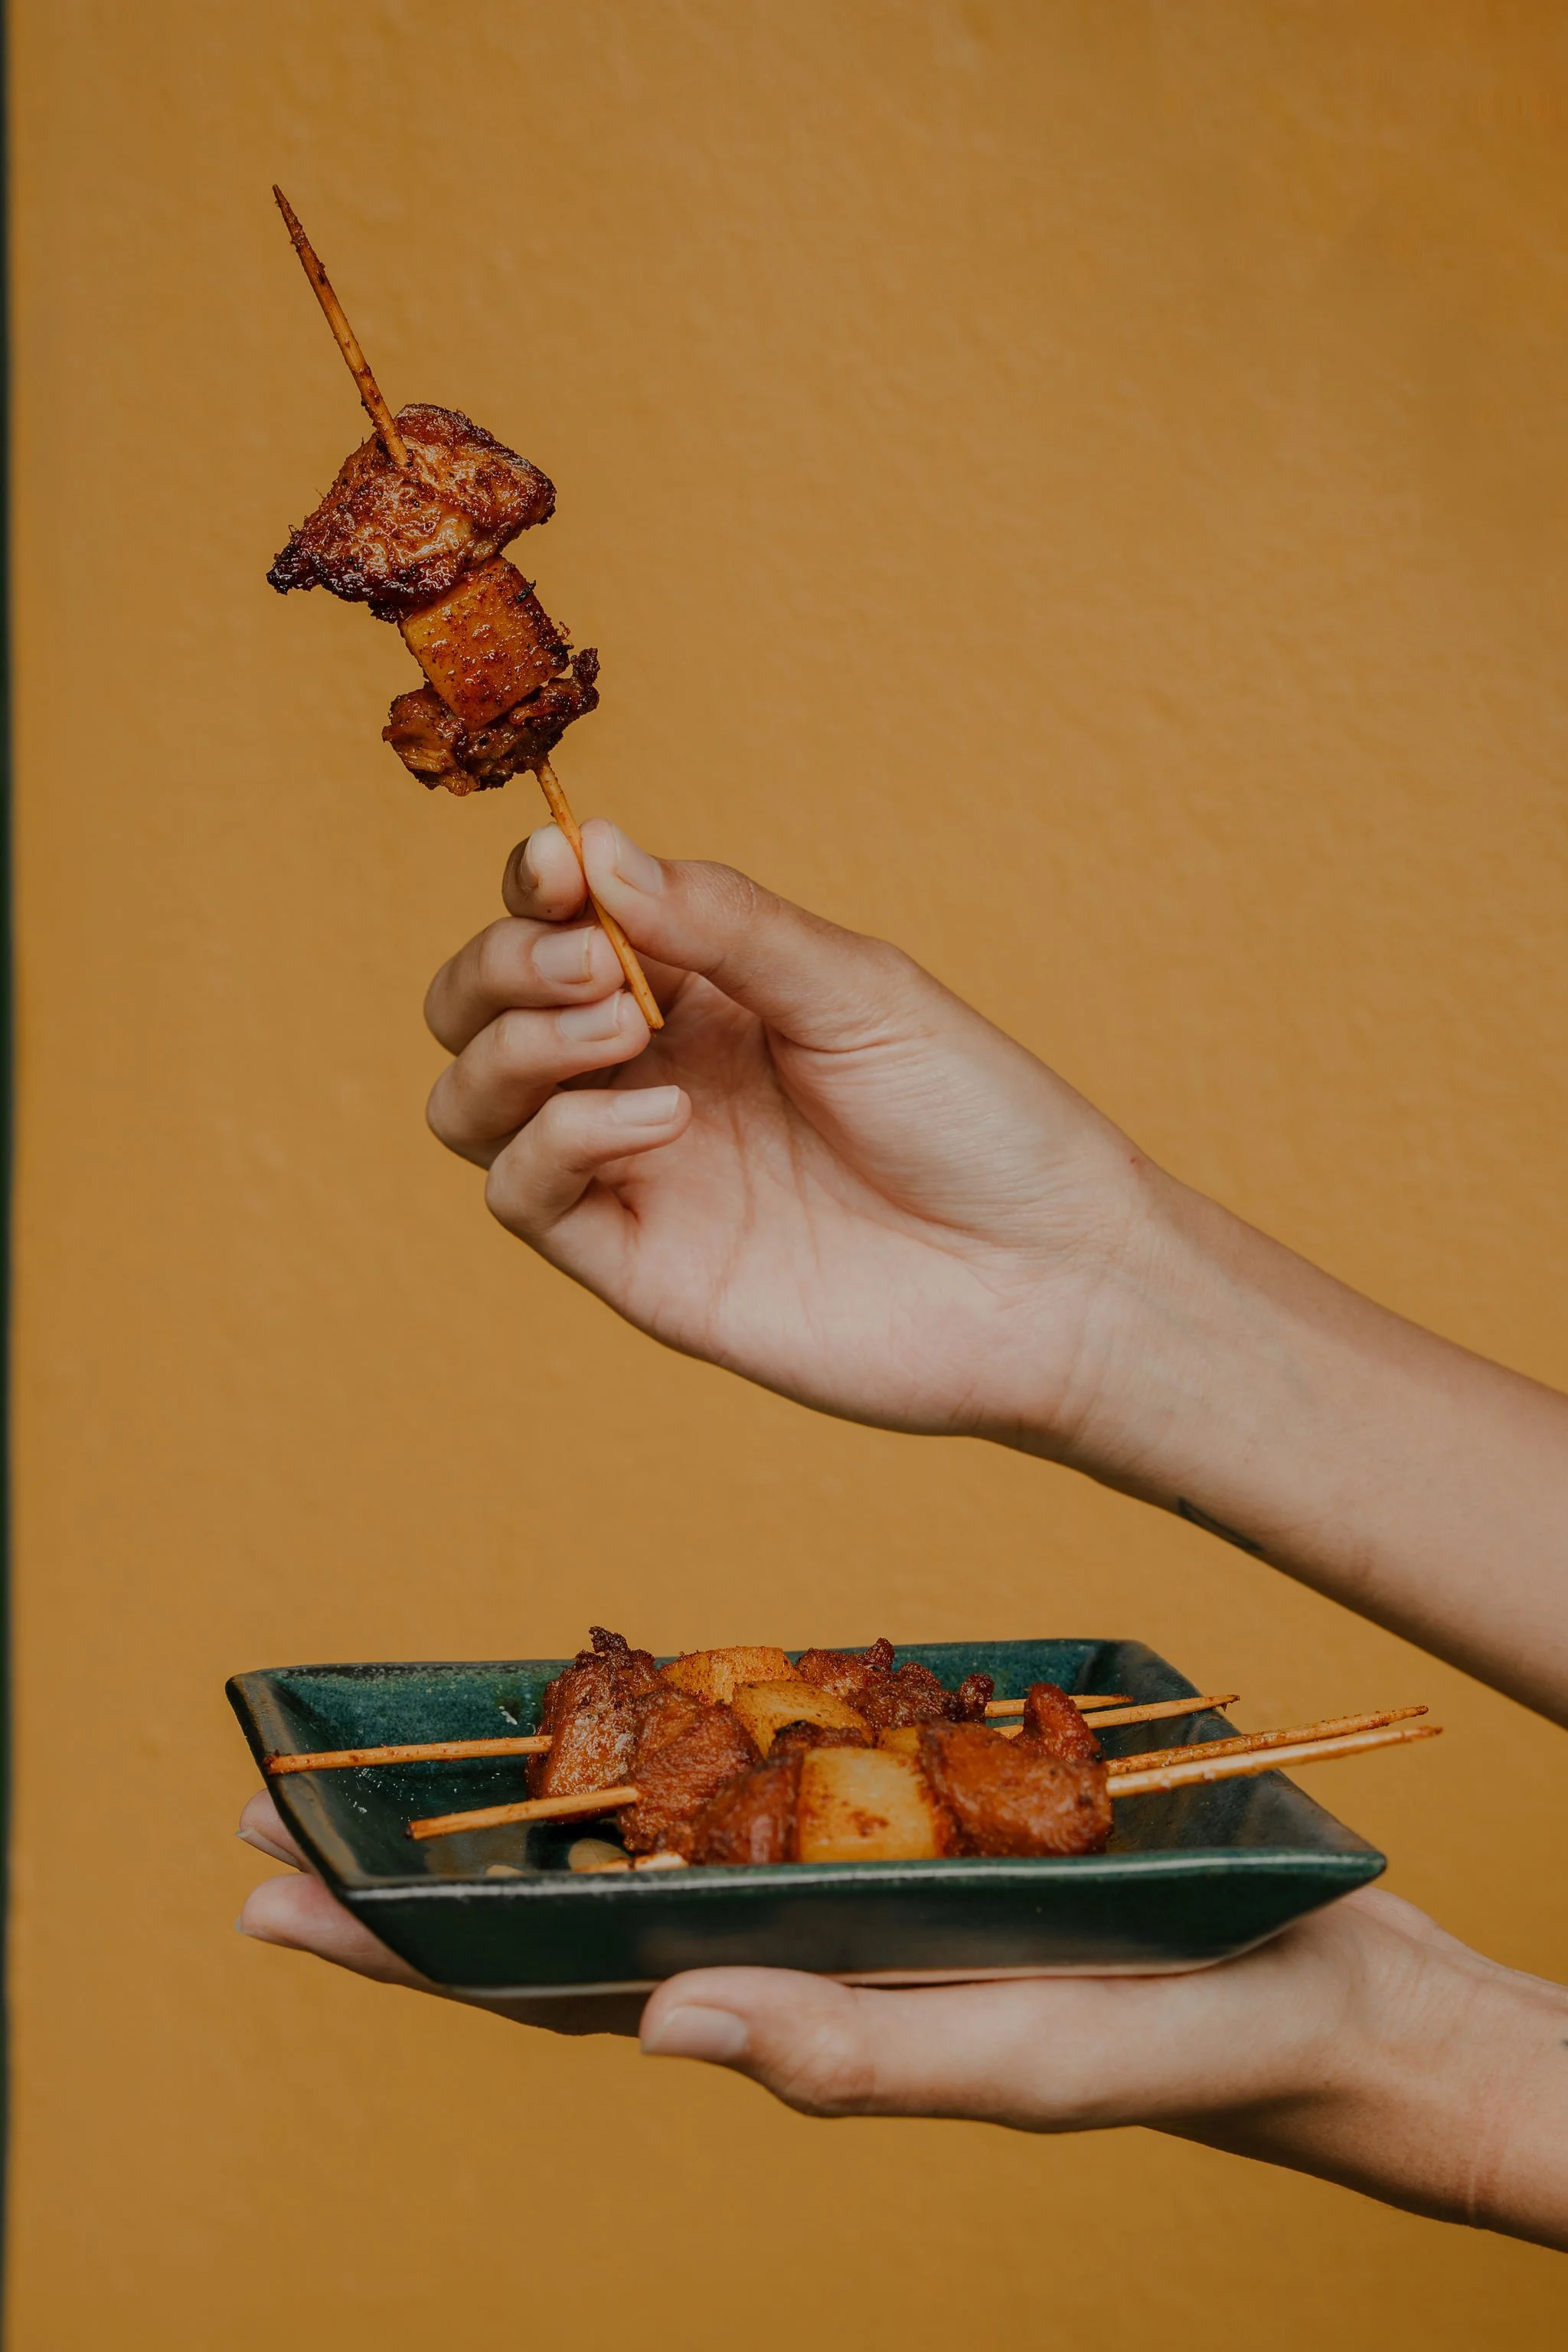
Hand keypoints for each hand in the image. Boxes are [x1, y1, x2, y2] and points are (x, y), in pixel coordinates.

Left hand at [237, 1791, 1567, 2246]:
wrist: (1314, 1984)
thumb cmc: (1177, 2041)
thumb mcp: (1022, 2060)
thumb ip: (861, 2054)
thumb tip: (670, 2027)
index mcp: (789, 2006)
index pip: (554, 1992)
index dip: (414, 1953)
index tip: (274, 1894)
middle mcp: (791, 1936)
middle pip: (567, 1908)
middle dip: (423, 1870)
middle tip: (274, 1812)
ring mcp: (841, 1871)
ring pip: (654, 1829)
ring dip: (533, 1789)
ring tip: (419, 1745)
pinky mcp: (908, 1810)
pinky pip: (769, 1764)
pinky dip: (683, 1734)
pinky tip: (635, 1701)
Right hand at [423, 819, 1149, 1446]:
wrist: (1042, 1278)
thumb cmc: (975, 1120)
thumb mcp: (855, 988)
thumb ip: (723, 922)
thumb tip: (595, 845)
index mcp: (702, 991)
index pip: (560, 919)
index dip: (537, 884)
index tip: (557, 869)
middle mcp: (649, 1071)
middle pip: (480, 1005)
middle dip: (505, 963)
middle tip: (597, 967)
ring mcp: (636, 1170)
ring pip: (471, 1099)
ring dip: (512, 1045)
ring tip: (619, 1029)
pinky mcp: (635, 1263)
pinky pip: (521, 1193)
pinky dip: (558, 1138)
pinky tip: (663, 1120)